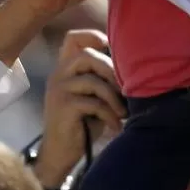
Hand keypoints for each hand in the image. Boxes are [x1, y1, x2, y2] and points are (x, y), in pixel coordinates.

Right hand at [33, 30, 125, 189]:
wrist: (61, 153)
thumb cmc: (83, 122)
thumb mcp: (94, 96)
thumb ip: (102, 78)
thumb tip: (131, 65)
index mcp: (65, 68)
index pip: (73, 38)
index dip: (94, 36)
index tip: (113, 51)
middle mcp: (58, 74)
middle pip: (87, 55)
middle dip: (111, 70)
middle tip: (125, 90)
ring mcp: (59, 89)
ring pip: (92, 80)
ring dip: (114, 97)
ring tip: (123, 113)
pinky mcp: (63, 106)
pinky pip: (94, 103)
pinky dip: (109, 115)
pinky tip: (115, 126)